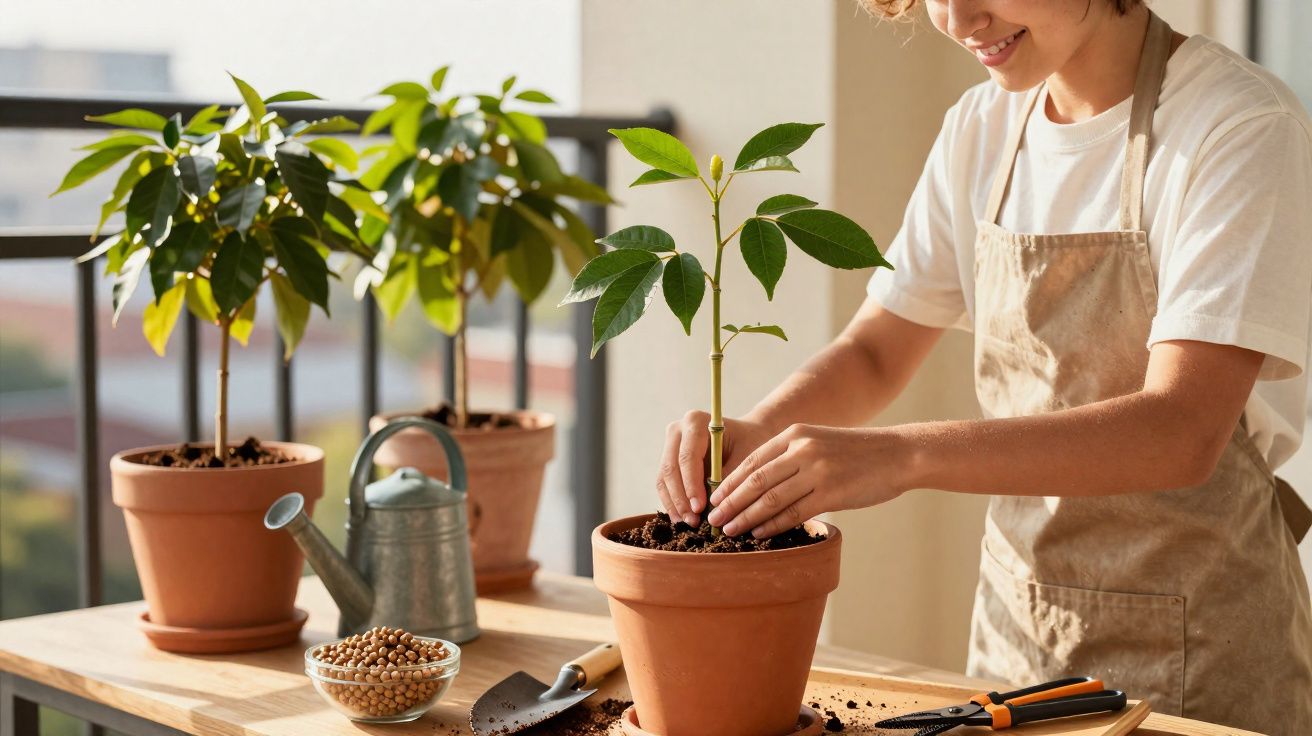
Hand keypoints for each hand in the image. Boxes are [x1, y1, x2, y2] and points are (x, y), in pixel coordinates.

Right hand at [656, 411, 775, 526]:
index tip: (700, 508)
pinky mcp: (668, 459)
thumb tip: (714, 509)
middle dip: (681, 498)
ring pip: (664, 478)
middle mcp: (677, 430)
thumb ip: (728, 480)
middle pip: (670, 468)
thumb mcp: (746, 459)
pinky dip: (673, 502)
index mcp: (695, 421)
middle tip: (693, 521)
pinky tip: (682, 518)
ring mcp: (670, 444)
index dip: (691, 485)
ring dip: (675, 503)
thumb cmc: (751, 444)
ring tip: (688, 523)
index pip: (687, 457)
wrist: (748, 435)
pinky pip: (664, 483)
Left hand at [705, 423, 908, 537]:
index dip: (729, 481)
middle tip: (713, 519)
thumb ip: (791, 456)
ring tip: (729, 530)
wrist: (897, 454)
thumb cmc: (856, 453)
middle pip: (755, 480)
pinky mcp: (832, 493)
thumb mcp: (819, 441)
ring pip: (771, 498)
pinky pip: (794, 512)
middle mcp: (803, 450)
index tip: (713, 498)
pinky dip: (773, 525)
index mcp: (795, 434)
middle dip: (730, 502)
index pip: (752, 460)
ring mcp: (817, 471)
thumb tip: (758, 484)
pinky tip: (759, 534)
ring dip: (746, 517)